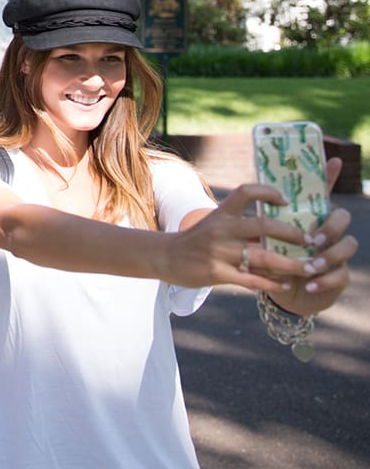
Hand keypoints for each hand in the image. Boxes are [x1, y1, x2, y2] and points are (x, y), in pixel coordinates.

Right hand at [165, 183, 324, 290]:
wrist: (166, 256)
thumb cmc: (196, 240)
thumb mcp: (214, 224)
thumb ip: (240, 226)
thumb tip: (275, 229)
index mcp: (221, 213)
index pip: (246, 192)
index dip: (268, 193)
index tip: (286, 201)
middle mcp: (221, 229)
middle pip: (263, 226)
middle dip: (292, 235)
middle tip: (310, 242)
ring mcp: (218, 251)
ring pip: (263, 258)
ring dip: (290, 264)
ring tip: (308, 268)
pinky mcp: (217, 273)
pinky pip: (251, 280)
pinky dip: (272, 283)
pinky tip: (285, 284)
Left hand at [265, 157, 358, 315]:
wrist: (283, 293)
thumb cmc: (272, 260)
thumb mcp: (263, 239)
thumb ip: (263, 220)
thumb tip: (248, 194)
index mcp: (308, 216)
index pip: (321, 192)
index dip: (329, 175)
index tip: (334, 160)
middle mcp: (327, 231)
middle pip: (342, 216)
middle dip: (329, 227)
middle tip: (312, 239)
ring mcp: (336, 252)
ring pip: (348, 244)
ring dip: (329, 255)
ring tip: (310, 266)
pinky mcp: (338, 275)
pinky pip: (341, 274)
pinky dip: (325, 280)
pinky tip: (311, 283)